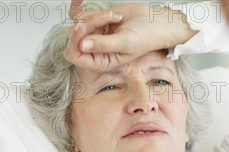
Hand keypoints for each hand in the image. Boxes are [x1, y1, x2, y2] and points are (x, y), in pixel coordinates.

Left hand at [64, 3, 195, 70]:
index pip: (75, 55)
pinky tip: (114, 15)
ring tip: (114, 18)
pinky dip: (98, 12)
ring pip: (80, 24)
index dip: (74, 41)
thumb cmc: (145, 38)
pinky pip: (86, 15)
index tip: (82, 27)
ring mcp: (95, 36)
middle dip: (86, 26)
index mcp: (100, 62)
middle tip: (101, 20)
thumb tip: (82, 44)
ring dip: (95, 17)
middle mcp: (95, 51)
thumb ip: (103, 45)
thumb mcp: (125, 44)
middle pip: (74, 38)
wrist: (154, 23)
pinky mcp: (97, 22)